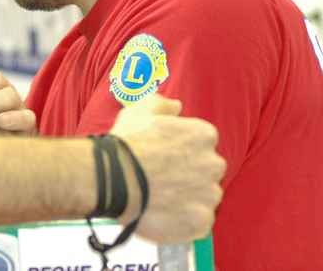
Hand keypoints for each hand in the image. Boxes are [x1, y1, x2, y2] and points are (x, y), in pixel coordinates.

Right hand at [109, 94, 225, 243]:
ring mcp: (209, 195)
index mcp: (203, 135)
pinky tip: (161, 213)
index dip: (180, 150)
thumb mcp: (139, 111)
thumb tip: (176, 106)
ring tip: (157, 198)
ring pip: (203, 197)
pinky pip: (197, 222)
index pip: (200, 143)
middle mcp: (213, 164)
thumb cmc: (127, 144)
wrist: (114, 180)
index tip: (163, 157)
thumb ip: (162, 104)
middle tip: (161, 179)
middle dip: (189, 174)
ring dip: (187, 198)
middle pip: (205, 171)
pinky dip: (182, 221)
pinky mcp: (201, 221)